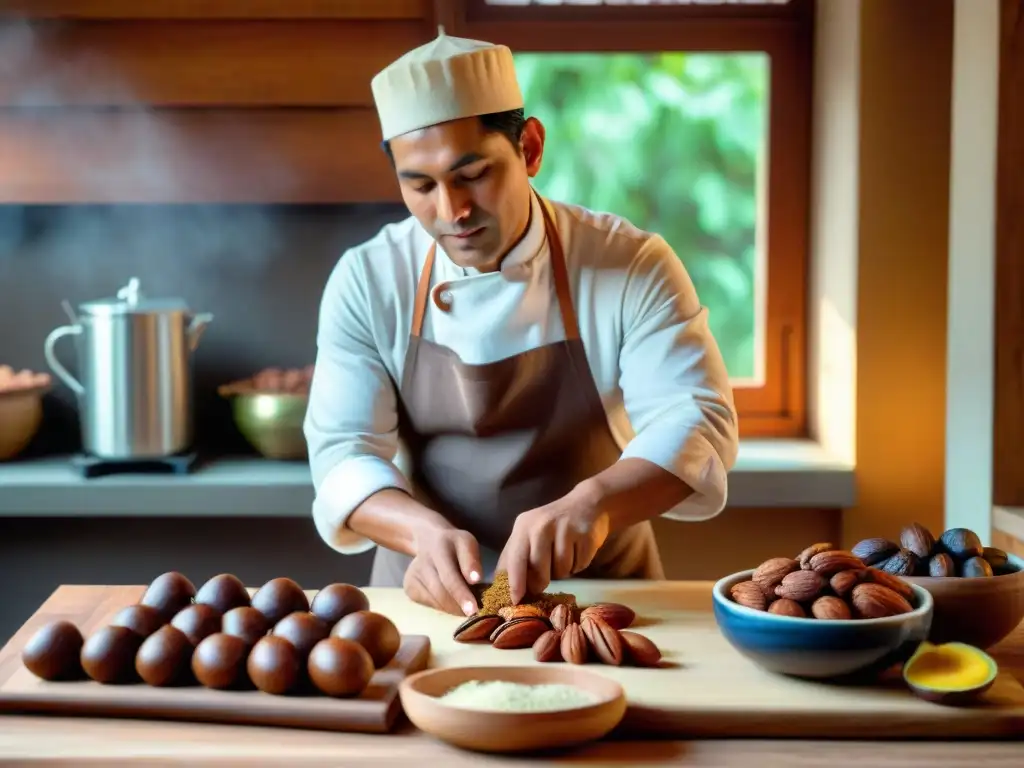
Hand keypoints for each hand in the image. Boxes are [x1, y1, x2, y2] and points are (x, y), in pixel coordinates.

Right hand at [403, 527, 483, 616]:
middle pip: (440, 591)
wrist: (428, 540)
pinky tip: (450, 599)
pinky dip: (443, 606)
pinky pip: (429, 603)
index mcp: (439, 546)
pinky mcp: (408, 586)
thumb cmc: (454, 545)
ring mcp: (412, 574)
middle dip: (459, 606)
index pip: (449, 575)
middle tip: (475, 612)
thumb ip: (472, 560)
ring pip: (435, 600)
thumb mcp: (467, 543)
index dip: (461, 593)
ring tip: (465, 604)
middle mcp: (422, 560)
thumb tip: (476, 580)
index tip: (473, 610)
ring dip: (453, 607)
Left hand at [497, 487, 609, 604]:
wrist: (587, 503)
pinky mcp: (585, 536)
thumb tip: (503, 584)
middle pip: (539, 569)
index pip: (515, 559)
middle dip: (541, 582)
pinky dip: (578, 564)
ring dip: (563, 570)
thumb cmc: (554, 523)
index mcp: (524, 526)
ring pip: (561, 571)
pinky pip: (579, 565)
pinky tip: (578, 550)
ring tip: (565, 554)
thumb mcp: (530, 532)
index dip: (515, 583)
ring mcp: (565, 530)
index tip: (515, 600)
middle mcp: (542, 526)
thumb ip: (517, 555)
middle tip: (544, 581)